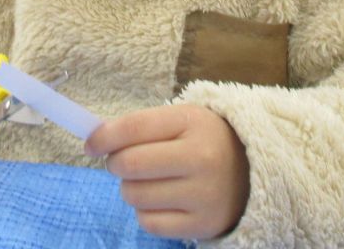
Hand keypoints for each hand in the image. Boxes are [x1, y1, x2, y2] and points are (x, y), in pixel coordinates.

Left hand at [85, 104, 249, 239]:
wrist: (253, 171)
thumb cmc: (204, 140)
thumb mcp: (180, 120)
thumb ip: (140, 127)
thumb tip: (95, 140)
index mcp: (193, 122)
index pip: (133, 128)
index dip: (103, 136)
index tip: (90, 144)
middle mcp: (201, 158)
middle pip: (129, 164)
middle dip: (114, 163)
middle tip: (121, 162)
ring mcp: (204, 195)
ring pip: (135, 195)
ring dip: (130, 188)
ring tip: (149, 180)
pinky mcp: (203, 225)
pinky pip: (149, 223)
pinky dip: (145, 212)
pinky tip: (161, 200)